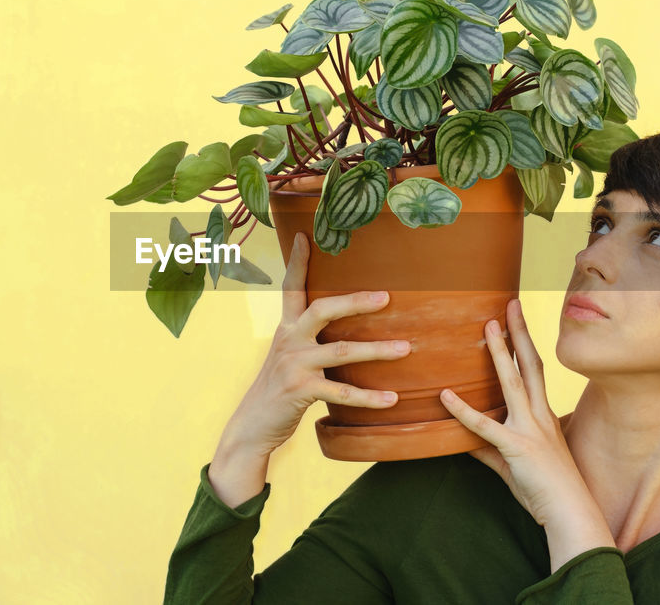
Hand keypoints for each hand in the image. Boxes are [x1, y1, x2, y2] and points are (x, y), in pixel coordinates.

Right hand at [220, 232, 412, 457]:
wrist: (252, 424)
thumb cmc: (278, 389)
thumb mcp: (288, 356)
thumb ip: (308, 339)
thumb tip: (341, 326)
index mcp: (286, 328)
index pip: (290, 288)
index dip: (297, 262)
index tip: (304, 235)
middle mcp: (289, 340)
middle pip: (322, 310)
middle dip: (355, 302)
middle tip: (387, 298)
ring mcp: (294, 365)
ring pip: (341, 352)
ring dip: (377, 350)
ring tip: (406, 349)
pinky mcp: (300, 391)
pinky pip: (341, 393)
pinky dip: (369, 397)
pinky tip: (392, 399)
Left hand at [439, 298, 587, 526]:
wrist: (569, 513)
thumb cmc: (546, 492)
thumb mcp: (514, 465)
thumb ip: (489, 450)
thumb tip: (465, 442)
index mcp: (542, 416)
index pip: (534, 370)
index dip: (525, 343)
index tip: (515, 318)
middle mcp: (539, 416)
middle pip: (530, 364)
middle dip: (519, 333)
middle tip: (509, 303)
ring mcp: (530, 430)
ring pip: (514, 382)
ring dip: (500, 353)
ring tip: (488, 326)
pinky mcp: (517, 448)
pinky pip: (485, 427)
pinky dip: (464, 411)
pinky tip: (446, 396)